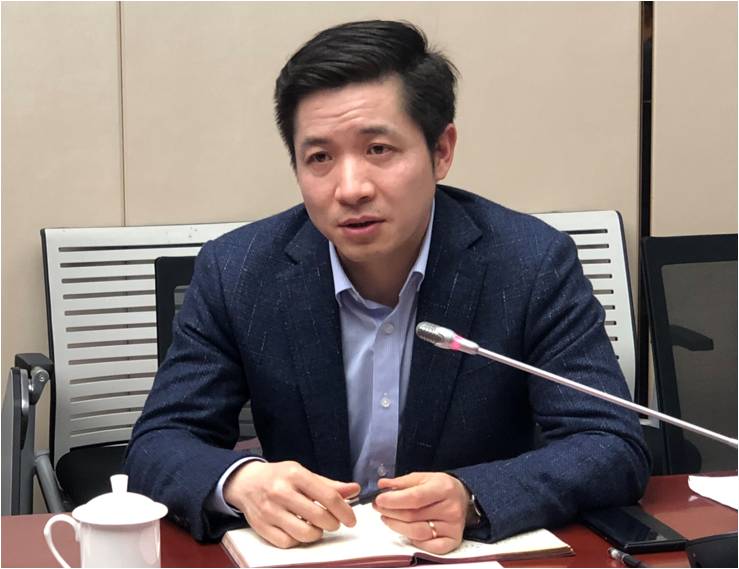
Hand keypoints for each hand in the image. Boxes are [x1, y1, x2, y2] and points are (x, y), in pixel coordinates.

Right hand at [223, 460, 359, 548]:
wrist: (245, 482)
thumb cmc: (279, 477)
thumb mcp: (302, 473)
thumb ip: (328, 484)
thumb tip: (354, 490)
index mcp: (295, 474)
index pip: (328, 496)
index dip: (344, 511)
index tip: (351, 519)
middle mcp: (281, 492)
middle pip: (318, 517)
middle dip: (333, 523)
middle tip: (333, 522)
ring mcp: (270, 511)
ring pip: (305, 533)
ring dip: (317, 533)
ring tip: (316, 526)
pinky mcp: (261, 527)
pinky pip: (288, 543)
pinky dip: (298, 540)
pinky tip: (299, 530)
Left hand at [373, 472, 469, 554]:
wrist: (463, 498)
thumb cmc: (441, 487)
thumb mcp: (424, 477)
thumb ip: (402, 482)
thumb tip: (382, 485)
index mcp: (443, 488)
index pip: (415, 497)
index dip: (394, 500)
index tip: (379, 500)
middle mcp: (450, 508)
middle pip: (413, 516)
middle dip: (390, 512)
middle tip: (378, 507)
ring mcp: (452, 526)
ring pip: (417, 532)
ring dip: (396, 526)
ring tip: (387, 518)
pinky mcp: (453, 540)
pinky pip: (429, 547)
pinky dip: (414, 541)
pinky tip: (407, 532)